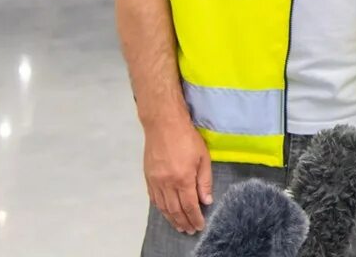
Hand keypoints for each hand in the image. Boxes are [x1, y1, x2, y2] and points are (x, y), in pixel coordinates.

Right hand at [144, 111, 212, 233]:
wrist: (163, 125)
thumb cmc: (187, 138)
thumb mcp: (203, 157)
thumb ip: (204, 181)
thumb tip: (206, 201)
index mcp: (183, 179)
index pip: (189, 206)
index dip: (195, 218)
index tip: (199, 226)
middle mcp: (167, 184)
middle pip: (175, 210)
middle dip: (183, 222)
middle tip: (190, 230)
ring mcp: (155, 182)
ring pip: (163, 207)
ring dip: (172, 219)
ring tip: (179, 226)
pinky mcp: (148, 178)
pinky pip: (154, 199)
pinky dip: (161, 209)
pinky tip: (166, 212)